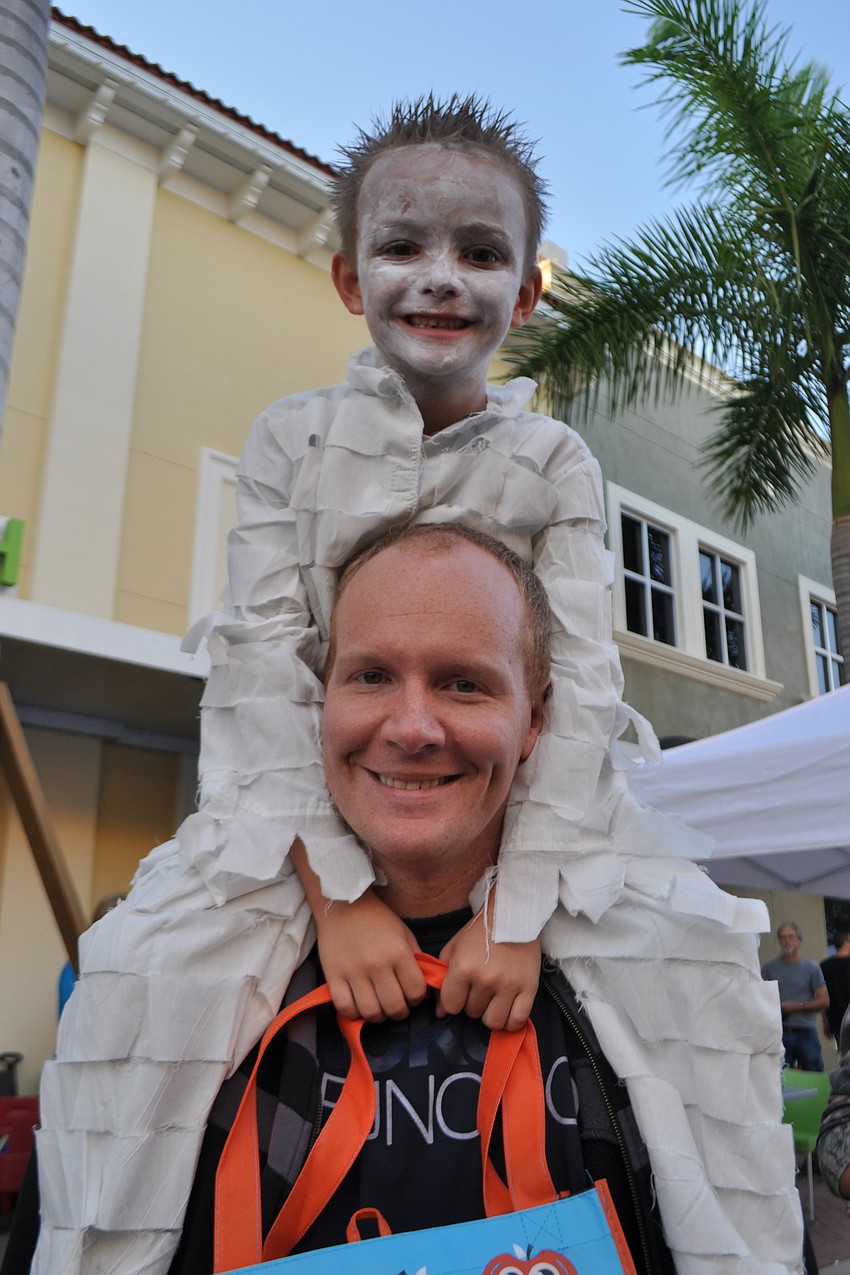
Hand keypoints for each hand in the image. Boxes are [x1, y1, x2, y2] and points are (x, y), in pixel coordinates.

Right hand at [314, 889, 426, 1022]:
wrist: (342, 903)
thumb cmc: (377, 918)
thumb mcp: (404, 933)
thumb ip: (415, 959)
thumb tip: (425, 987)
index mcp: (398, 952)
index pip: (416, 992)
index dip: (417, 998)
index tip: (412, 994)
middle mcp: (377, 965)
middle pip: (395, 1008)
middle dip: (400, 1011)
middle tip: (396, 1003)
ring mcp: (354, 972)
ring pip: (371, 1012)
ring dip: (378, 1015)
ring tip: (378, 1006)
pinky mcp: (333, 975)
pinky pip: (344, 1007)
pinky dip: (353, 1012)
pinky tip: (358, 1004)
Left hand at [438, 905, 540, 1031]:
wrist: (512, 915)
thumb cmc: (479, 932)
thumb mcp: (453, 948)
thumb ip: (442, 979)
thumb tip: (440, 1012)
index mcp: (463, 967)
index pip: (451, 1006)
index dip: (453, 1000)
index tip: (460, 990)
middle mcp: (485, 979)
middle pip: (472, 1013)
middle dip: (472, 1003)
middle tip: (479, 988)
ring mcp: (508, 985)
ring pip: (493, 1022)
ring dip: (490, 1013)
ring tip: (492, 999)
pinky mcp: (529, 988)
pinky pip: (517, 1021)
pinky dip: (510, 1021)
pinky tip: (507, 1009)